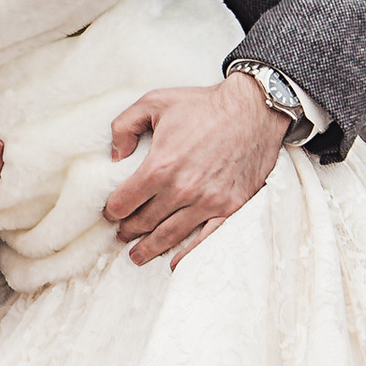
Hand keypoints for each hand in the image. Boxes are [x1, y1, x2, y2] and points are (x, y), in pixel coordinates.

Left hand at [104, 74, 290, 265]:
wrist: (255, 108)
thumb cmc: (203, 104)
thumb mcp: (153, 102)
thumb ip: (123, 126)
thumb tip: (113, 156)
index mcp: (160, 167)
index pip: (124, 202)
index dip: (112, 210)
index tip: (110, 213)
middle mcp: (183, 189)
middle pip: (144, 222)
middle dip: (128, 231)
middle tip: (121, 235)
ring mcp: (209, 201)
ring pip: (170, 235)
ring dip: (150, 247)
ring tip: (137, 254)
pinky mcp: (232, 206)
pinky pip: (207, 238)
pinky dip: (189, 254)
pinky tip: (174, 264)